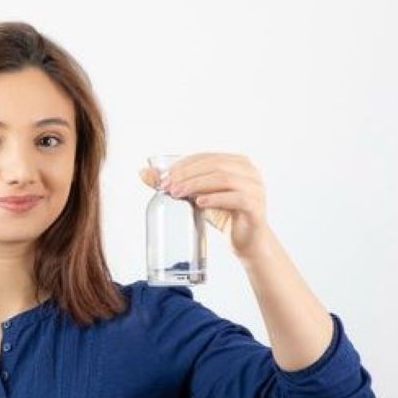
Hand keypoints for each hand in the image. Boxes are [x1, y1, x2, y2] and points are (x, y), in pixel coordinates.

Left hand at [140, 152, 270, 259]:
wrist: (246, 240)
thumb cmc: (223, 215)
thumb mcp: (197, 196)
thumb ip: (175, 183)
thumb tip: (142, 172)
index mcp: (237, 163)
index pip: (206, 157)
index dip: (183, 165)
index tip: (163, 177)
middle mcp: (249, 171)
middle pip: (214, 165)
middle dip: (187, 174)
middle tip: (167, 186)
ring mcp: (255, 187)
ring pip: (223, 178)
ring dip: (197, 184)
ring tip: (178, 194)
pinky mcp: (255, 206)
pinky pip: (235, 198)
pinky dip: (215, 199)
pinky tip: (199, 203)